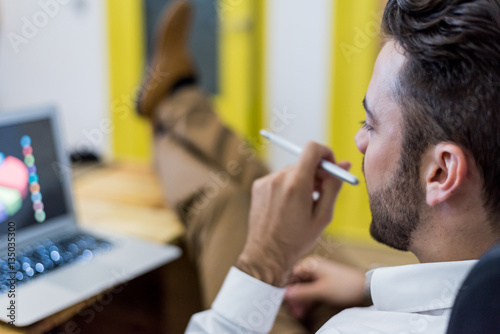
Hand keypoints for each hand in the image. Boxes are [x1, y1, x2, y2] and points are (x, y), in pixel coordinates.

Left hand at [235, 142, 350, 286]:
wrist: (267, 255)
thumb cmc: (297, 239)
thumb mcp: (323, 216)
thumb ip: (333, 187)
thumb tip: (344, 165)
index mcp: (296, 184)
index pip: (312, 149)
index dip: (326, 153)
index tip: (331, 167)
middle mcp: (278, 178)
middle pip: (303, 161)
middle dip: (316, 172)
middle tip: (322, 192)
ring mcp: (266, 181)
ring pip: (292, 171)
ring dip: (302, 181)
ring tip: (304, 205)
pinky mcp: (258, 186)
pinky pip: (279, 178)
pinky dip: (288, 186)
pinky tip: (289, 206)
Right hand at [284, 257, 365, 318]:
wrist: (365, 288)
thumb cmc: (344, 286)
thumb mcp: (321, 291)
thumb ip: (302, 292)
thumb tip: (285, 293)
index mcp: (310, 264)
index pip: (289, 274)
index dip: (284, 288)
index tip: (281, 300)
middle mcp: (312, 268)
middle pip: (295, 282)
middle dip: (292, 297)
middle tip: (292, 311)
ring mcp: (317, 275)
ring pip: (302, 288)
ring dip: (299, 301)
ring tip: (298, 314)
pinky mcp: (322, 283)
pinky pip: (309, 291)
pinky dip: (306, 300)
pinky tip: (304, 311)